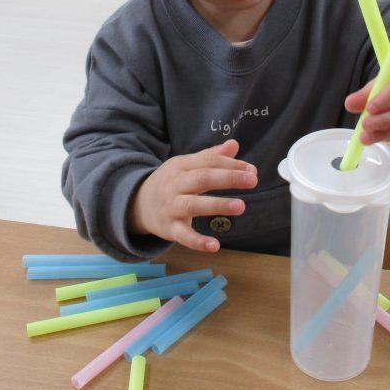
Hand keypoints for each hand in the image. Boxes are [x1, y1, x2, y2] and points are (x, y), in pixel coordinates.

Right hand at [128, 138, 256, 252]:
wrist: (137, 204)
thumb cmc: (171, 183)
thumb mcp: (186, 166)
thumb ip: (210, 156)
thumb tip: (234, 144)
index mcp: (181, 166)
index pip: (208, 162)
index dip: (231, 165)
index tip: (251, 171)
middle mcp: (175, 184)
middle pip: (202, 178)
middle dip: (228, 178)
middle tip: (252, 180)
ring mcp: (171, 207)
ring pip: (193, 205)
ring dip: (217, 205)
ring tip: (240, 206)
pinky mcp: (169, 229)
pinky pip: (183, 236)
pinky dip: (198, 242)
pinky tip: (215, 245)